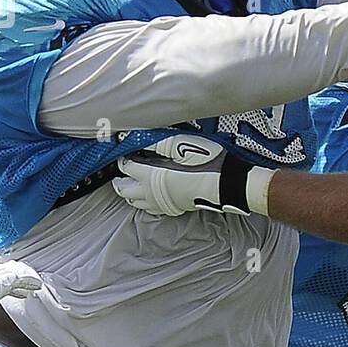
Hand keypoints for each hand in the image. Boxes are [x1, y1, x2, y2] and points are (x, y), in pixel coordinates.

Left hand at [114, 136, 273, 216]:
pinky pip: (150, 209)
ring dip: (130, 191)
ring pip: (135, 202)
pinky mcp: (173, 209)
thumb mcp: (182, 144)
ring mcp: (162, 203)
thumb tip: (136, 138)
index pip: (126, 167)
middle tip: (122, 169)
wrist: (227, 184)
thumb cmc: (206, 161)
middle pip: (124, 190)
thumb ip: (156, 142)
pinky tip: (150, 193)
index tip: (128, 150)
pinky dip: (144, 201)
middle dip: (119, 179)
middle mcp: (151, 193)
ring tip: (133, 181)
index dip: (123, 157)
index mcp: (149, 175)